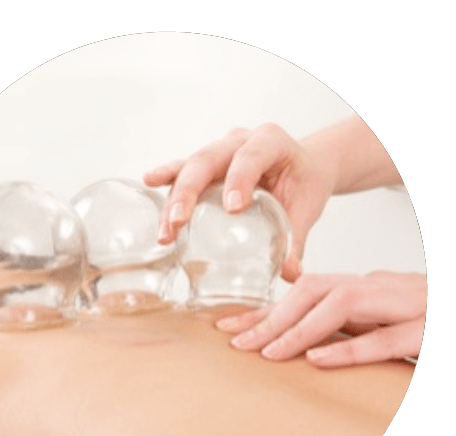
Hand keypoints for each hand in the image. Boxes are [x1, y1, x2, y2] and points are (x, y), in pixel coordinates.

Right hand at [144, 123, 338, 281]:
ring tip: (165, 231)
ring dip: (174, 199)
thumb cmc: (304, 183)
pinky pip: (183, 169)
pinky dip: (168, 178)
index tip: (233, 207)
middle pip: (208, 159)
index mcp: (271, 142)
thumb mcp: (306, 208)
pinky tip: (149, 182)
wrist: (302, 167)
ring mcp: (220, 150)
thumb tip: (290, 274)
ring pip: (190, 168)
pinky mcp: (207, 165)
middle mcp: (240, 140)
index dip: (240, 178)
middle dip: (189, 191)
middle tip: (178, 221)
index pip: (252, 156)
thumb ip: (297, 239)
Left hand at [215, 272, 426, 366]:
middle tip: (235, 342)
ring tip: (266, 352)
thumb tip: (303, 345)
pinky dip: (350, 348)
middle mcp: (381, 290)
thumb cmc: (426, 324)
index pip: (304, 292)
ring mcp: (406, 306)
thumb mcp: (381, 324)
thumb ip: (347, 328)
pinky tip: (318, 360)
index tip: (228, 328)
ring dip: (299, 329)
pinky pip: (386, 338)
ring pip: (343, 305)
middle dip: (271, 316)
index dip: (264, 309)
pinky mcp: (429, 332)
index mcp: (366, 289)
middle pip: (315, 291)